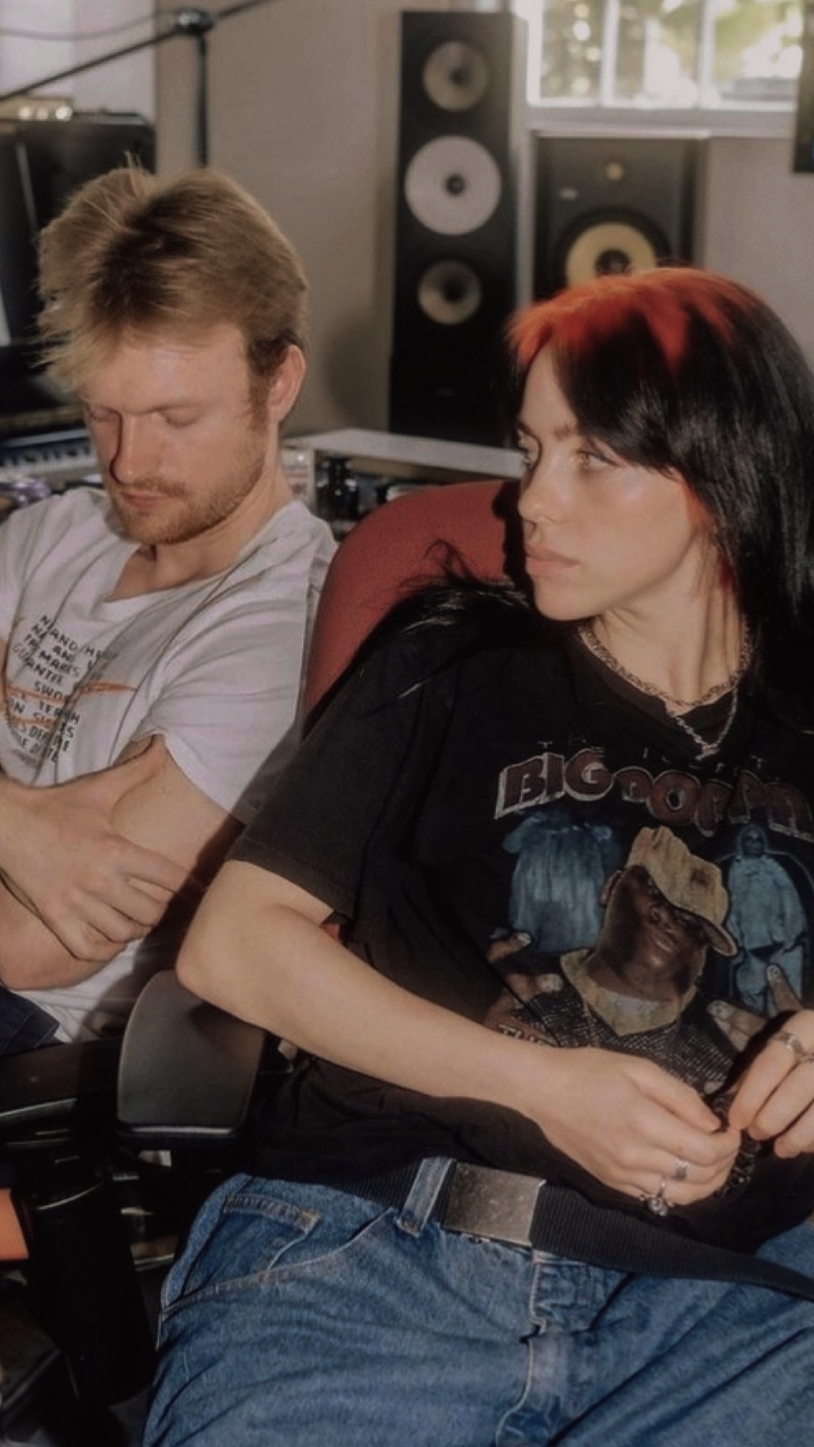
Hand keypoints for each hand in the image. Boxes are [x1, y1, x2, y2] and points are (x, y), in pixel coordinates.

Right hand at [0, 737, 187, 959]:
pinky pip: (87, 949)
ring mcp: (76, 902)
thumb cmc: (55, 806)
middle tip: (157, 904)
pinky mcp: (54, 917)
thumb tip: (164, 743)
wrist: (6, 823)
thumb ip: (137, 769)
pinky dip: (102, 948)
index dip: (186, 885)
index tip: (190, 888)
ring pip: (122, 933)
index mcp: (117, 850)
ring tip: (133, 920)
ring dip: (133, 930)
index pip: (170, 878)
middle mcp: (100, 880)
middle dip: (159, 910)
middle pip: (151, 912)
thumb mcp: (99, 788)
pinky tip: (105, 936)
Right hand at [521, 1045, 739, 1205]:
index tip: (732, 1131)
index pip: (704, 1152)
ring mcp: (622, 1176)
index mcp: (645, 1123)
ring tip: (712, 1164)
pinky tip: (681, 1172)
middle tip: (726, 1146)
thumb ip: (680, 1096)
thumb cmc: (590, 1071)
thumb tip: (711, 1123)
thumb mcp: (639, 1068)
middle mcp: (636, 1158)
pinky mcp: (612, 1183)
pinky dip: (678, 1190)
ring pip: (681, 1196)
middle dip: (723, 1165)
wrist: (544, 1092)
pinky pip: (656, 1197)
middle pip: (698, 1178)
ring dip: (706, 1183)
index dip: (728, 1145)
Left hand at [728, 1010, 813, 1156]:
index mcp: (807, 1025)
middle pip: (799, 1086)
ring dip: (798, 1136)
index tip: (736, 1120)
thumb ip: (758, 1072)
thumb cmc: (805, 1049)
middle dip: (773, 1116)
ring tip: (780, 1150)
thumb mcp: (784, 1047)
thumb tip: (729, 1103)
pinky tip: (805, 1147)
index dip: (751, 1095)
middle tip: (756, 1134)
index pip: (772, 1061)